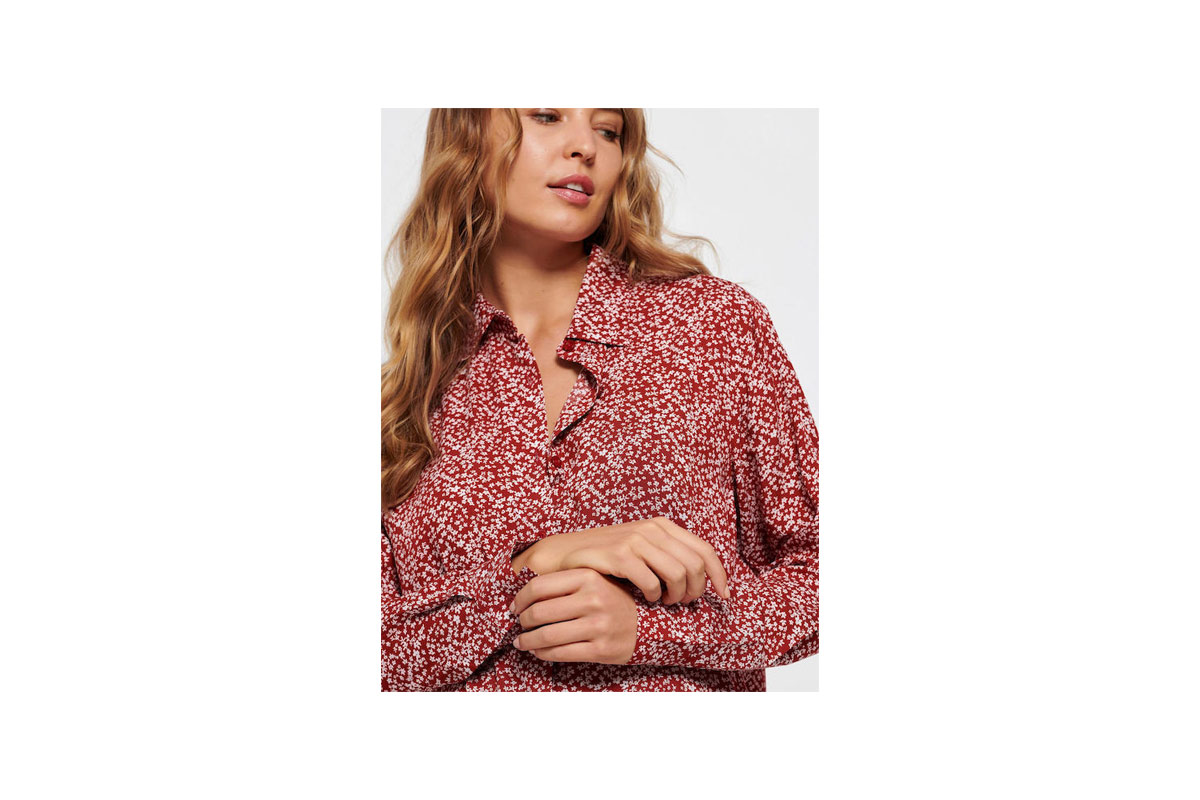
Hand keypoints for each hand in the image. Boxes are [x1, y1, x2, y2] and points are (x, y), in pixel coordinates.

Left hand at [510, 569, 637, 663]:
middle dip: (522, 621)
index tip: (515, 607)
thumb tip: (523, 595)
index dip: (520, 599)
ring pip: (547, 636)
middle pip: (539, 612)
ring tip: (522, 641)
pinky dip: (542, 653)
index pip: (539, 586)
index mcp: (588, 576)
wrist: (646, 624)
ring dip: (527, 640)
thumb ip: (565, 583)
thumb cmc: (612, 601)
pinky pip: (560, 653)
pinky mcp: (601, 649)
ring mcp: (598, 625)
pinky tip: (538, 650)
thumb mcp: (594, 581)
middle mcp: (593, 599)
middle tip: (519, 625)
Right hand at [513, 516, 728, 604]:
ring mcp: (635, 540)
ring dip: (676, 597)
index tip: (723, 595)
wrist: (565, 554)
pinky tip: (647, 600)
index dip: (719, 575)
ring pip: (678, 575)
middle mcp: (652, 529)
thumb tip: (702, 580)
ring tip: (665, 603)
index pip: (705, 549)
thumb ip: (668, 556)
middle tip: (684, 604)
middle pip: (696, 565)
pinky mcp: (619, 555)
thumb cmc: (607, 557)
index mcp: (662, 526)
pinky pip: (652, 583)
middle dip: (696, 591)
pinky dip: (654, 596)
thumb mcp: (641, 549)